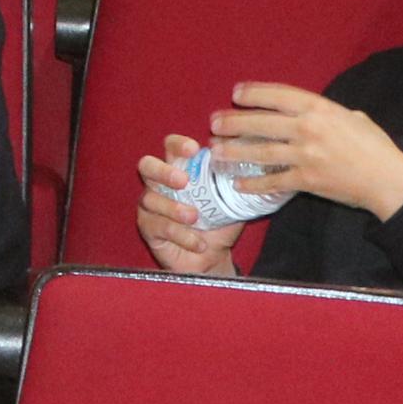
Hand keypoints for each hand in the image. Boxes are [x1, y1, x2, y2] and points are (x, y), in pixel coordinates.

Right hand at [131, 134, 243, 273]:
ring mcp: (150, 205)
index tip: (194, 149)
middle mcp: (159, 184)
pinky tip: (199, 243)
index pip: (170, 147)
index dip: (178, 144)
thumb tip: (255, 165)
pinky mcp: (148, 228)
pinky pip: (158, 227)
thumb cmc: (218, 224)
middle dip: (163, 171)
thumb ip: (235, 184)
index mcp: (179, 169)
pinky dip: (181, 235)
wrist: (212, 259)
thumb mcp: (230, 202)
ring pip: (150, 198)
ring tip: (195, 218)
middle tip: (183, 181)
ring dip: (174, 208)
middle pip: (147, 166)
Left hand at [208, 83, 402, 220]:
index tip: (235, 94)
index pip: (277, 95)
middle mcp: (307, 128)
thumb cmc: (376, 146)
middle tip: (213, 123)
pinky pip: (273, 181)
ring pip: (260, 151)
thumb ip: (327, 112)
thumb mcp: (353, 117)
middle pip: (260, 122)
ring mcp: (305, 155)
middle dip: (232, 122)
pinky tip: (237, 183)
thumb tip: (310, 110)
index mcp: (319, 108)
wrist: (390, 181)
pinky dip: (253, 182)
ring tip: (215, 151)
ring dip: (234, 151)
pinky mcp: (306, 180)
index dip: (253, 93)